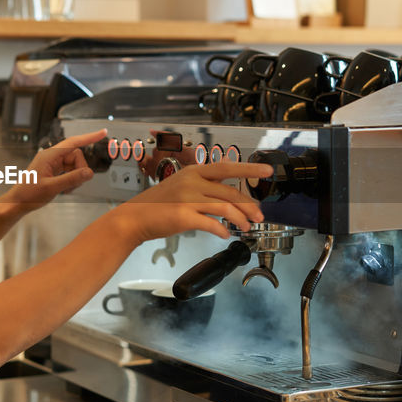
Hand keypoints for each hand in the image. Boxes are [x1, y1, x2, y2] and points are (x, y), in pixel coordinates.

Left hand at [0, 129, 107, 213]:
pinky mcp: (53, 170)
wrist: (18, 202)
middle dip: (79, 170)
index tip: (102, 133)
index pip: (73, 142)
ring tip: (66, 189)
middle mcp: (51, 157)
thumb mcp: (52, 187)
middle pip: (76, 156)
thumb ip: (72, 179)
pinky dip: (71, 179)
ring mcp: (52, 163)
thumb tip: (89, 173)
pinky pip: (69, 170)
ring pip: (74, 165)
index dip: (89, 137)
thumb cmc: (29, 194)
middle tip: (73, 184)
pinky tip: (65, 188)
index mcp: (49, 156)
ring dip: (75, 176)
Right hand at [104, 162, 272, 243]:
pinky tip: (225, 235)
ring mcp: (187, 199)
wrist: (134, 218)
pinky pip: (211, 223)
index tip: (267, 171)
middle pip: (230, 192)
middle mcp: (192, 182)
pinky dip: (221, 230)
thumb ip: (204, 185)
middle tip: (258, 215)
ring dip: (240, 219)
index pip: (227, 167)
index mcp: (193, 172)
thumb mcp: (181, 185)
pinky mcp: (183, 216)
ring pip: (225, 208)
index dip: (249, 168)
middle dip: (249, 205)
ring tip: (246, 227)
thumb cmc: (157, 205)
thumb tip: (228, 187)